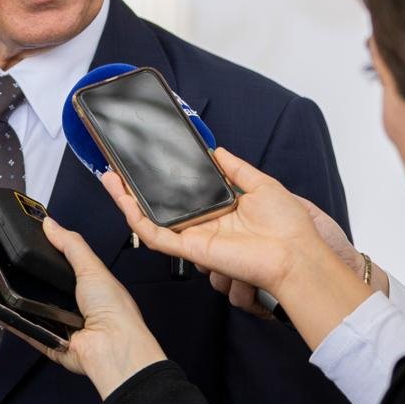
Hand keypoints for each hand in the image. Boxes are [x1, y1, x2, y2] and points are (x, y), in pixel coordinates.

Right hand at [14, 215, 166, 399]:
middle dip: (31, 281)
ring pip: (35, 312)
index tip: (28, 245)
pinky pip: (29, 332)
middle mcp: (78, 309)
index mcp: (92, 290)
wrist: (112, 346)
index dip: (49, 259)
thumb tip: (49, 224)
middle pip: (48, 291)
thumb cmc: (113, 309)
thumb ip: (71, 245)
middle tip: (9, 265)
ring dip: (20, 302)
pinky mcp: (52, 344)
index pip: (66, 270)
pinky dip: (15, 323)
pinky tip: (0, 310)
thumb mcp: (91, 267)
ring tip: (0, 284)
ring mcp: (64, 328)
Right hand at [102, 152, 372, 350]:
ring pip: (149, 220)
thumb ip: (235, 168)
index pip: (179, 194)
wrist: (294, 253)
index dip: (159, 180)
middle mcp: (200, 224)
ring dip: (126, 201)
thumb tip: (216, 150)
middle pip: (157, 207)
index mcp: (216, 210)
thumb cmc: (287, 225)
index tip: (145, 162)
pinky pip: (156, 235)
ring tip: (110, 179)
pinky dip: (137, 219)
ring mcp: (192, 237)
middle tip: (116, 169)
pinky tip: (124, 200)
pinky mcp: (190, 249)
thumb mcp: (260, 184)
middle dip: (133, 190)